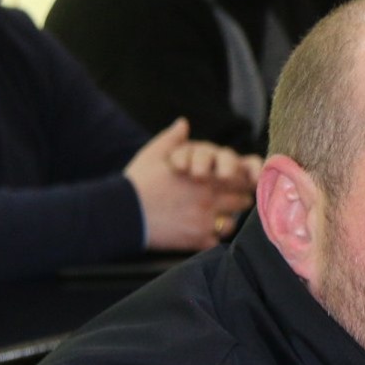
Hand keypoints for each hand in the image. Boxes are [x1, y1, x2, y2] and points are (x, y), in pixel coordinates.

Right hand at [124, 120, 249, 251]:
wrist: (123, 212)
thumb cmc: (139, 182)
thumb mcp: (154, 154)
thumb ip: (173, 139)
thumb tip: (183, 123)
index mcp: (205, 176)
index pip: (240, 177)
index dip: (241, 180)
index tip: (234, 183)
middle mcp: (210, 197)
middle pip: (242, 201)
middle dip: (237, 200)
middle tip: (229, 202)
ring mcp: (205, 219)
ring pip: (231, 223)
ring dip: (225, 220)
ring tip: (214, 219)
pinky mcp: (197, 239)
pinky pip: (216, 241)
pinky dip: (209, 238)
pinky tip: (199, 233)